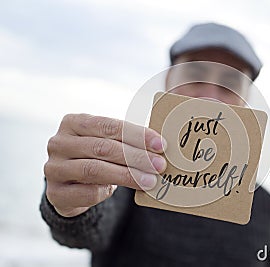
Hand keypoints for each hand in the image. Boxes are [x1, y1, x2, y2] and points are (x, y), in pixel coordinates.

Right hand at [44, 114, 166, 216]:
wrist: (70, 187)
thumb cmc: (96, 158)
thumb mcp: (107, 143)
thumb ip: (126, 141)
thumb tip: (159, 146)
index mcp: (73, 122)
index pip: (108, 125)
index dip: (137, 135)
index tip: (161, 145)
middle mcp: (58, 142)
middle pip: (103, 148)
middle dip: (136, 157)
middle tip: (159, 165)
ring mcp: (53, 168)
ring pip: (94, 169)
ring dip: (127, 175)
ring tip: (150, 180)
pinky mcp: (55, 193)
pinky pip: (86, 192)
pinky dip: (107, 192)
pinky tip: (121, 191)